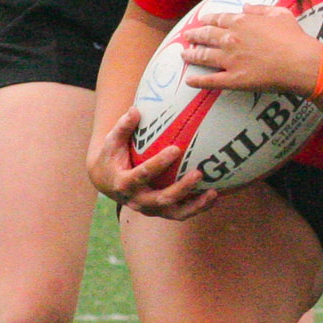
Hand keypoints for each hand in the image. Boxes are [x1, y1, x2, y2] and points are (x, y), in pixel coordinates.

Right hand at [86, 106, 216, 219]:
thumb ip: (123, 127)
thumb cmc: (111, 157)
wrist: (106, 182)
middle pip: (161, 199)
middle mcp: (137, 200)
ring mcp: (151, 209)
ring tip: (213, 193)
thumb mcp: (112, 142)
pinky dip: (199, 207)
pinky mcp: (161, 212)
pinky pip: (182, 213)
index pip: (142, 175)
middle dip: (181, 188)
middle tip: (198, 173)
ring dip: (195, 205)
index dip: (158, 164)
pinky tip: (215, 196)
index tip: (175, 149)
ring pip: (175, 212)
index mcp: (124, 183)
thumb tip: (135, 109)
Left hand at [181, 5, 322, 95]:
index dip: (208, 20)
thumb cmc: (294, 38)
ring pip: (203, 56)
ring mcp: (230, 60)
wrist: (301, 63)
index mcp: (241, 22)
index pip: (218, 19)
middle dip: (194, 35)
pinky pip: (211, 81)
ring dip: (191, 55)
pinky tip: (189, 81)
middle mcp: (230, 39)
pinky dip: (198, 81)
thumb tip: (245, 6)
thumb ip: (260, 8)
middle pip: (206, 35)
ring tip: (184, 55)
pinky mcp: (233, 79)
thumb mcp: (280, 14)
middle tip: (187, 37)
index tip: (202, 21)